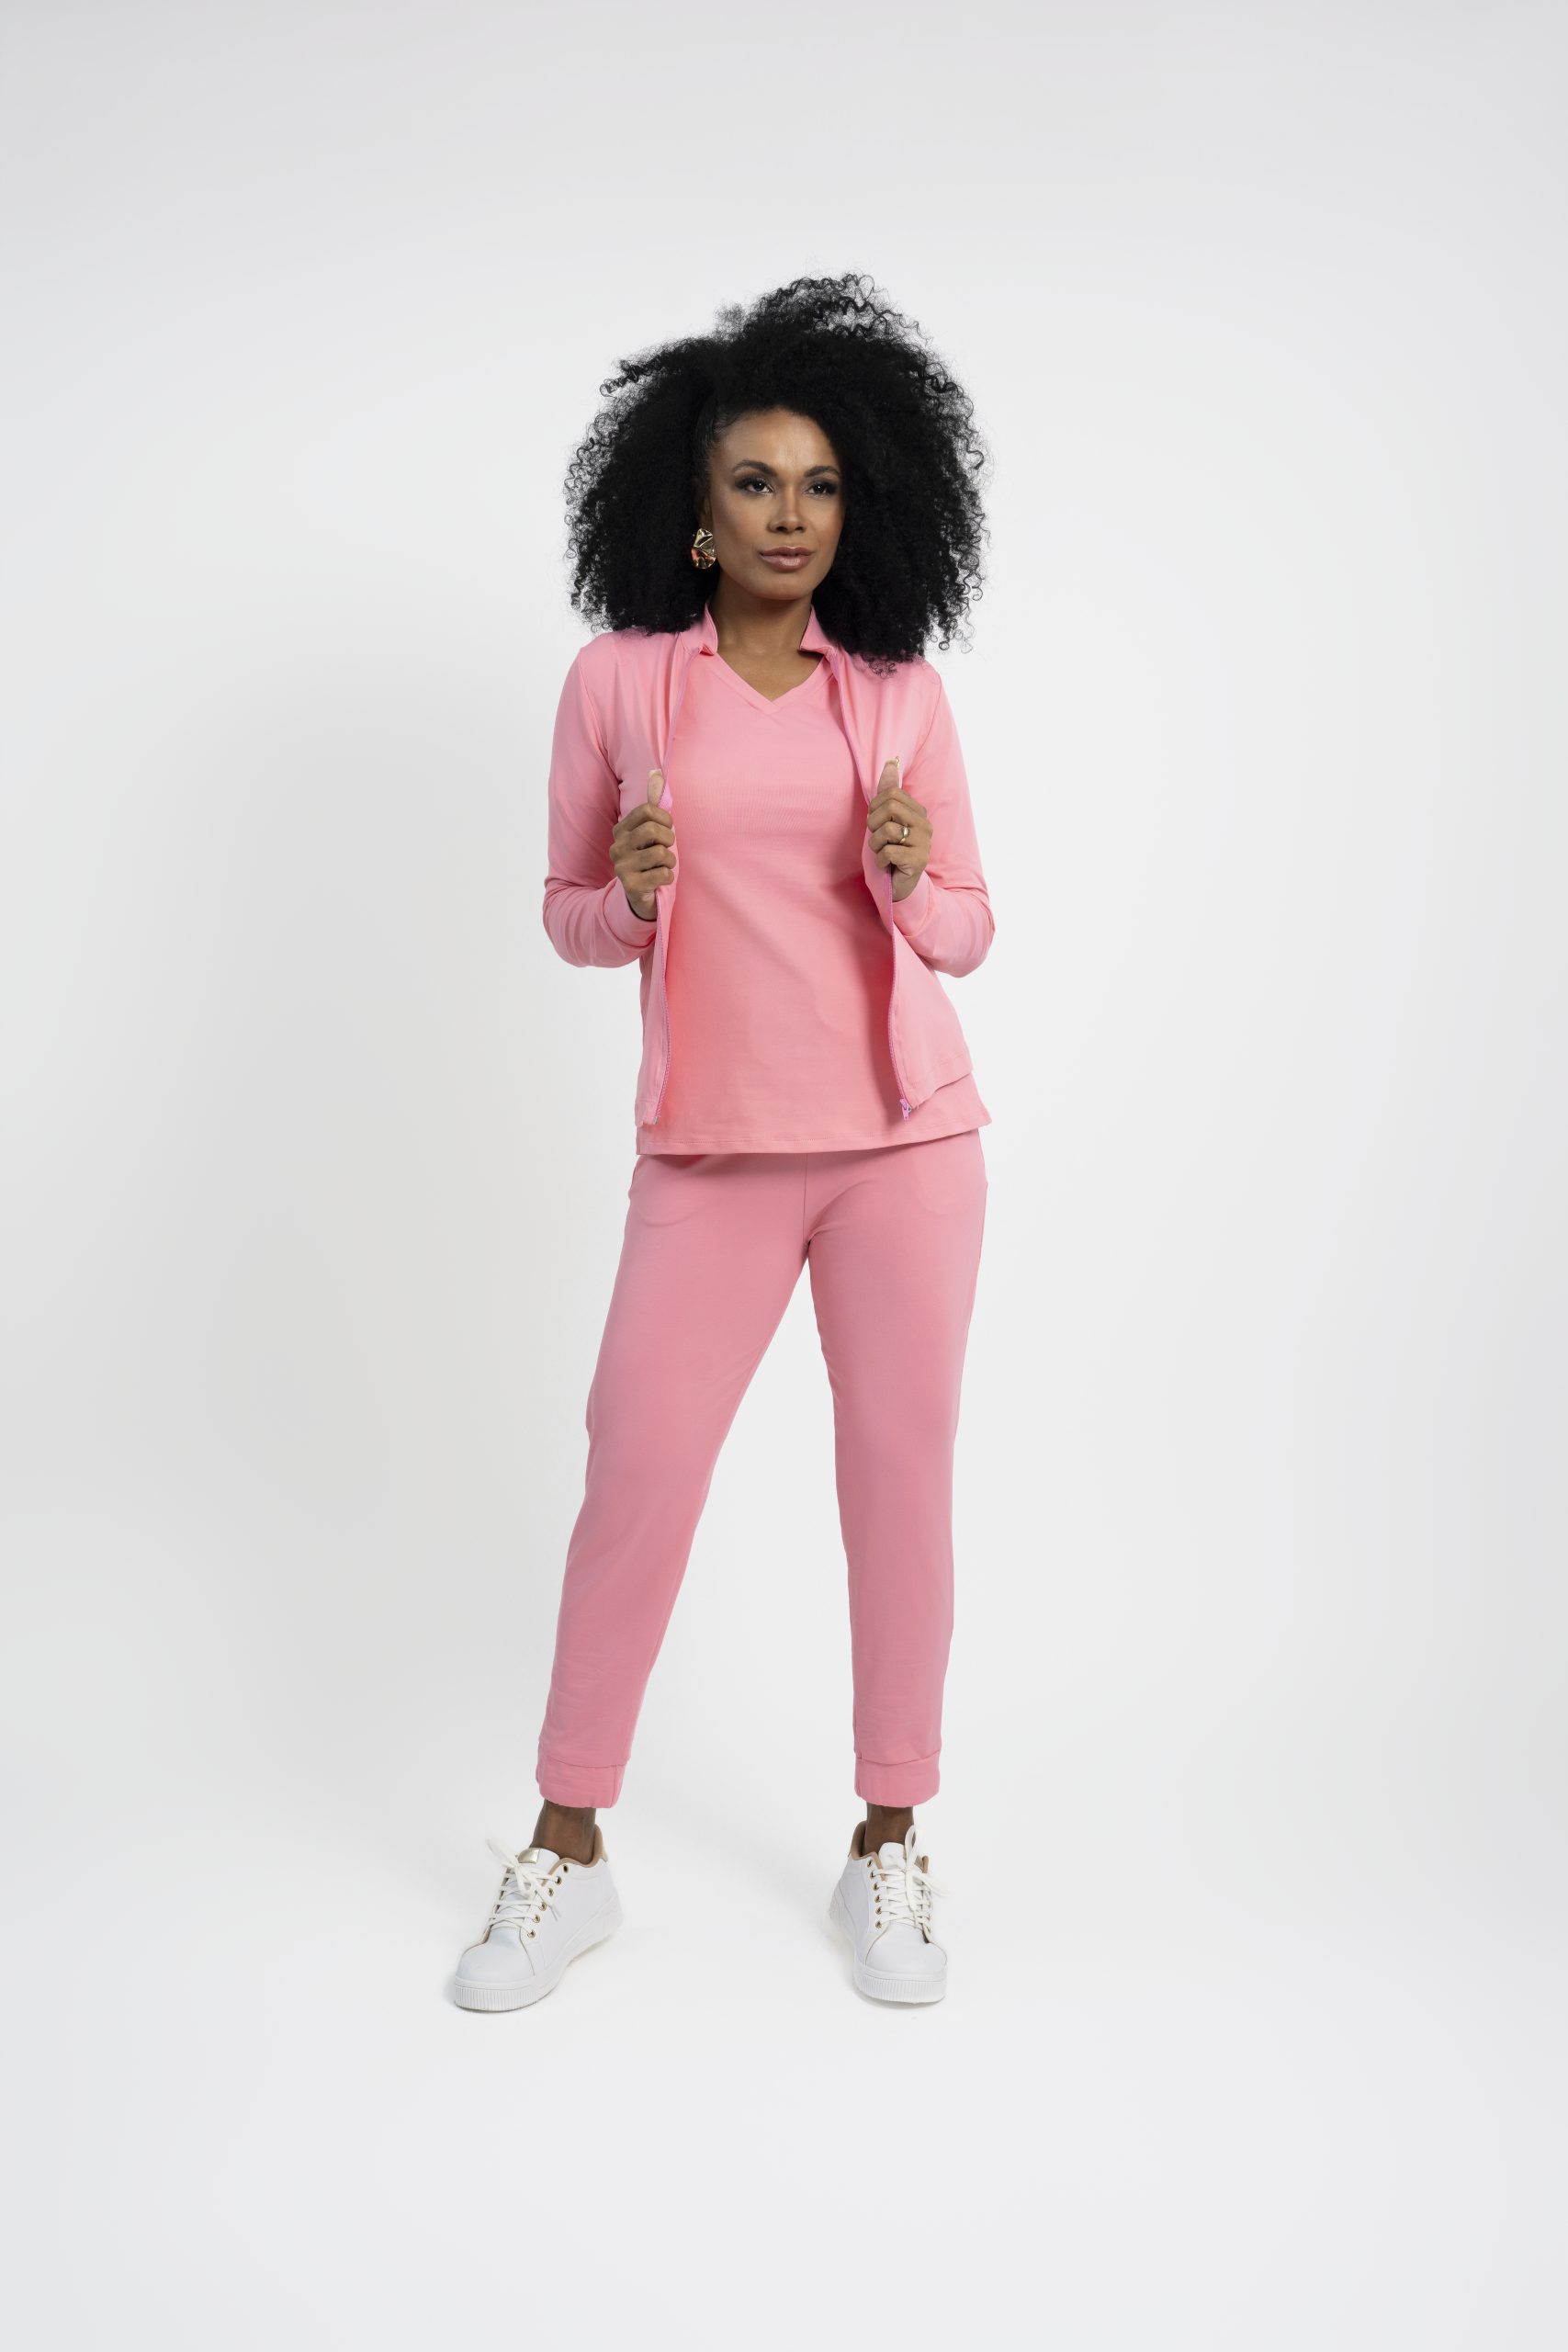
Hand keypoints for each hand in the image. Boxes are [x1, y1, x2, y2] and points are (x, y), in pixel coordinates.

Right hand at [613, 769, 675, 921]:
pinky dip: (668, 877)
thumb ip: (653, 811)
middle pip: (653, 830)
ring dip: (670, 861)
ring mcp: (621, 866)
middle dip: (669, 840)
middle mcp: (617, 846)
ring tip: (664, 866)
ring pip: (661, 853)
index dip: (665, 819)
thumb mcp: (650, 836)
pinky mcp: (630, 885)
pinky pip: (662, 874)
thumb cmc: (650, 861)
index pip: (647, 811)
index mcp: (621, 830)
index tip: (668, 828)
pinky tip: (660, 880)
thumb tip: (657, 774)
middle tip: (667, 849)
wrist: (640, 897)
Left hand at [867, 756, 930, 902]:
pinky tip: (887, 865)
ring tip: (883, 853)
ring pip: (888, 830)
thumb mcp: (885, 819)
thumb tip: (890, 761)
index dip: (875, 808)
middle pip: (890, 807)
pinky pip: (889, 851)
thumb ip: (888, 791)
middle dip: (874, 824)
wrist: (898, 886)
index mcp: (918, 812)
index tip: (876, 824)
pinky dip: (880, 861)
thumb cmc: (890, 851)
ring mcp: (924, 842)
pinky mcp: (919, 860)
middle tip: (877, 839)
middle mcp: (925, 824)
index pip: (891, 793)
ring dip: (876, 845)